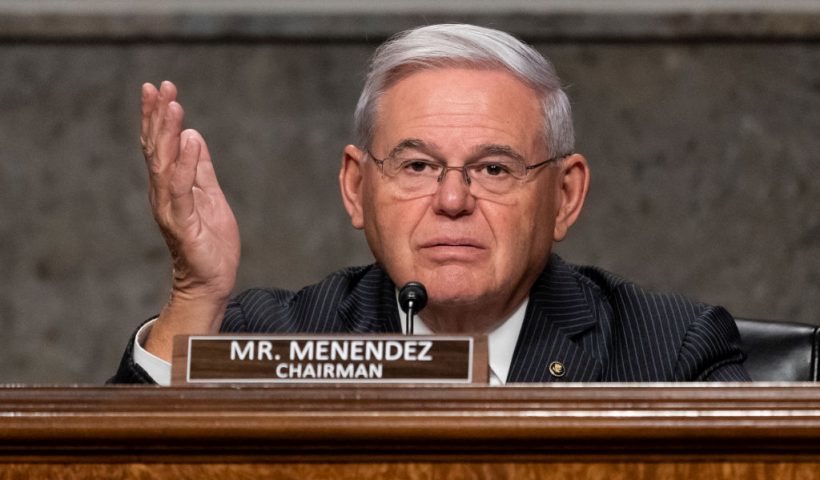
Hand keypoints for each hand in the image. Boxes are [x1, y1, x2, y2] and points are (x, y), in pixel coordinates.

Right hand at [140, 81, 240, 358]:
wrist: (211, 281)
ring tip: (172, 104)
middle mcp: (163, 193)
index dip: (159, 117)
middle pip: (156, 148)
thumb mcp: (210, 195)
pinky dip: (186, 164)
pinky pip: (182, 189)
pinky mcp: (182, 222)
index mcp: (170, 185)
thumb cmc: (210, 242)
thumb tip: (193, 135)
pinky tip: (191, 141)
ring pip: (164, 163)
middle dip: (157, 116)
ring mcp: (170, 207)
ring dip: (168, 132)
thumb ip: (201, 168)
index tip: (160, 88)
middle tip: (158, 85)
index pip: (161, 145)